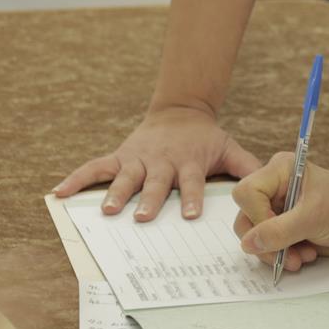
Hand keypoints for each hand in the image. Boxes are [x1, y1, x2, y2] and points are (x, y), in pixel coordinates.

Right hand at [54, 105, 261, 220]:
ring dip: (115, 192)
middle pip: (156, 183)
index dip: (190, 197)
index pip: (191, 182)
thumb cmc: (206, 138)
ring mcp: (138, 159)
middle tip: (141, 217)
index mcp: (189, 162)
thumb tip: (269, 187)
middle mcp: (161, 161)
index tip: (189, 215)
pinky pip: (95, 167)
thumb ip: (247, 167)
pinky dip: (76, 178)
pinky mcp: (119, 156)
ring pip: (124, 177)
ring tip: (107, 210)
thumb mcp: (229, 148)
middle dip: (150, 200)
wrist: (180, 111)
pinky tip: (58, 192)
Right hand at [232, 154, 328, 270]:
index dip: (257, 217)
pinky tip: (306, 254)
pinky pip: (267, 245)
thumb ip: (280, 230)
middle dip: (266, 242)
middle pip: (245, 217)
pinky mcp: (282, 226)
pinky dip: (282, 255)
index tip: (279, 233)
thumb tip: (248, 242)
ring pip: (254, 236)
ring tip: (303, 257)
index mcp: (280, 170)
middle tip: (289, 256)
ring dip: (276, 252)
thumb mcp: (315, 217)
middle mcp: (273, 187)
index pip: (246, 193)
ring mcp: (277, 207)